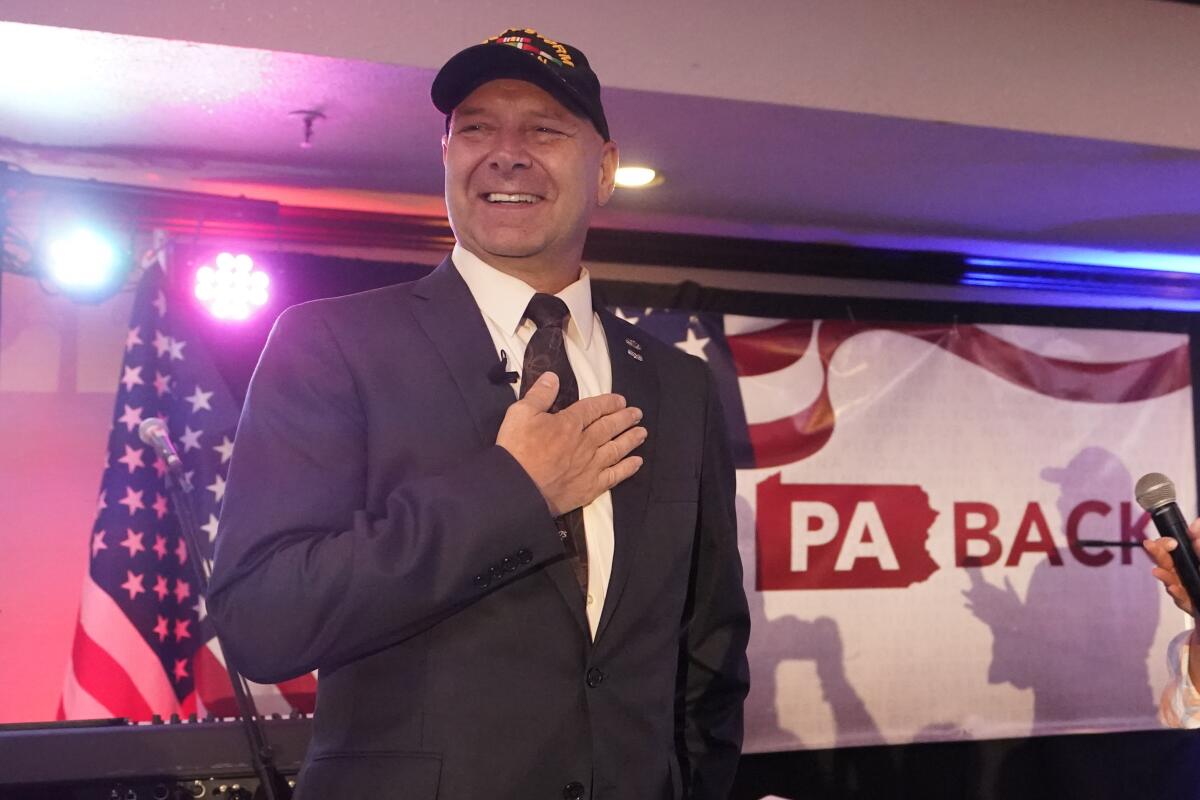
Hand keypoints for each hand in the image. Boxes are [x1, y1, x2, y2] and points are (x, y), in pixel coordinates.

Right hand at [497, 371, 645, 515]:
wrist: (517, 489)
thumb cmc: (516, 450)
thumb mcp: (520, 413)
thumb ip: (539, 394)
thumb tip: (553, 377)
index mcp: (570, 423)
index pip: (593, 409)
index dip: (608, 403)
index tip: (620, 400)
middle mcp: (585, 443)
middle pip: (609, 427)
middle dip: (625, 419)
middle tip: (637, 414)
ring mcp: (590, 466)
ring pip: (616, 449)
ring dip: (631, 440)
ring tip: (642, 433)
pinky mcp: (590, 487)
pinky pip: (614, 476)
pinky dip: (627, 468)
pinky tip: (637, 463)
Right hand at [1144, 518, 1199, 616]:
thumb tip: (1194, 525)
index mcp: (1184, 558)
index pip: (1167, 548)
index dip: (1164, 543)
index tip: (1171, 542)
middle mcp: (1181, 571)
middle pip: (1164, 561)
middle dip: (1157, 552)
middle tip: (1149, 545)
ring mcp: (1182, 586)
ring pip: (1169, 580)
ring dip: (1163, 575)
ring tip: (1157, 571)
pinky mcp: (1186, 601)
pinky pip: (1180, 598)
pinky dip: (1176, 593)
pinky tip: (1174, 588)